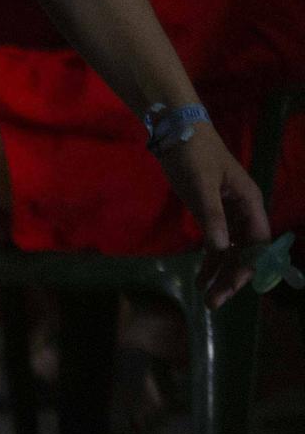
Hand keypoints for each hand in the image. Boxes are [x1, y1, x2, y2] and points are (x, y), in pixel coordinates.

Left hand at [158, 123, 271, 306]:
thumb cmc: (193, 153)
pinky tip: (200, 278)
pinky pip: (216, 243)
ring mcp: (228, 213)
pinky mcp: (211, 213)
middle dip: (232, 277)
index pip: (258, 243)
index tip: (232, 286)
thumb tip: (220, 247)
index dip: (249, 267)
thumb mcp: (201, 184)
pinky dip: (209, 261)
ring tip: (206, 298)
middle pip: (245, 252)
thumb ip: (211, 215)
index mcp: (250, 202)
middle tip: (214, 302)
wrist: (176, 131)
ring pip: (230, 250)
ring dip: (220, 274)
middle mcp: (244, 211)